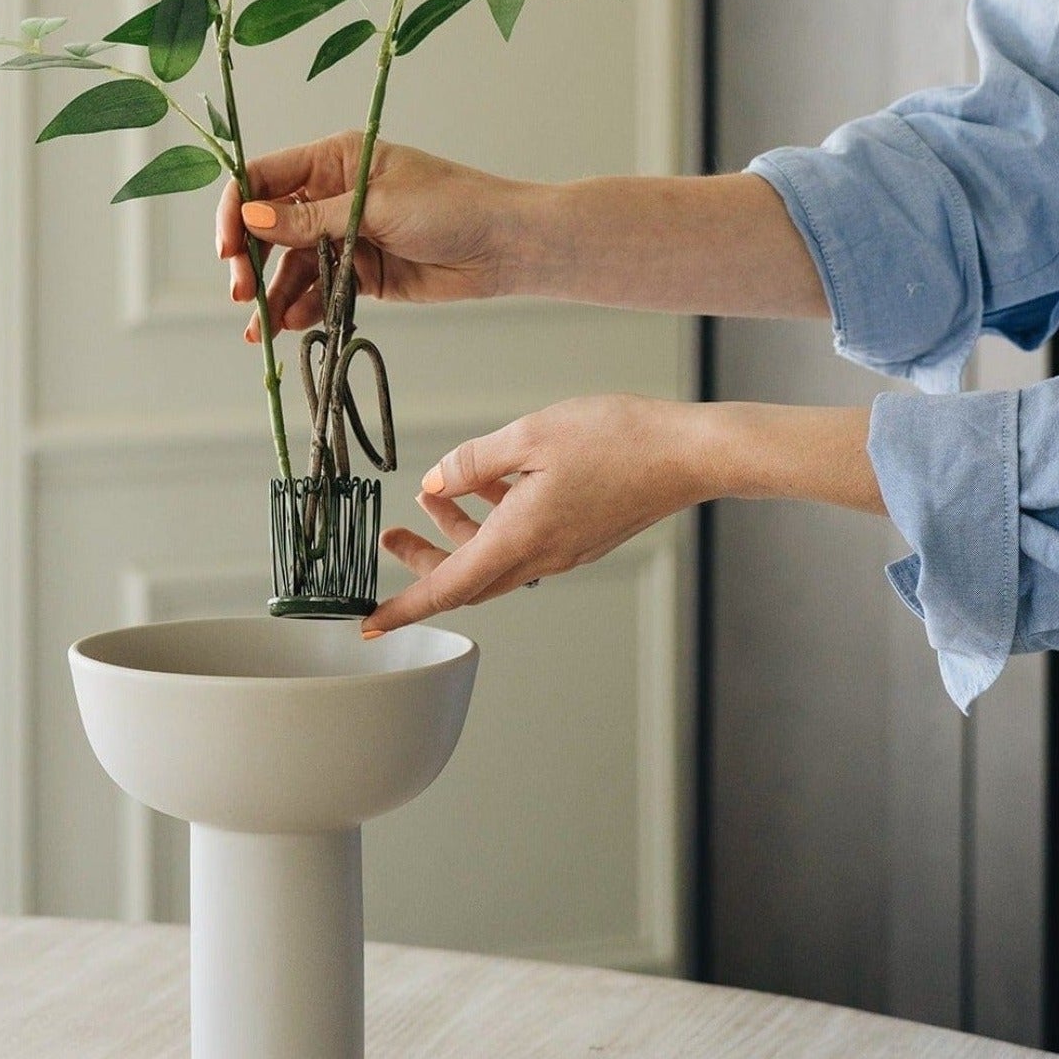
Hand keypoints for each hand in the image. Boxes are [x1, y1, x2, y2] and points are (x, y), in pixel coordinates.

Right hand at [215, 135, 536, 338]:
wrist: (505, 246)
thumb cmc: (451, 205)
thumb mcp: (374, 207)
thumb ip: (311, 219)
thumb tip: (252, 219)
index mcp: (334, 160)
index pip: (263, 178)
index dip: (237, 211)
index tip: (228, 250)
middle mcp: (330, 195)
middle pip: (268, 227)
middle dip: (250, 261)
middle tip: (242, 296)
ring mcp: (344, 236)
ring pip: (290, 265)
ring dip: (272, 295)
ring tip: (262, 330)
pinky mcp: (360, 273)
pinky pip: (317, 289)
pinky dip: (302, 309)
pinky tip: (292, 326)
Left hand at [363, 394, 705, 634]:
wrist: (688, 454)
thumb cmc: (618, 439)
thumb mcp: (531, 435)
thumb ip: (474, 462)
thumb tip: (435, 482)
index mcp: (522, 538)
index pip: (448, 587)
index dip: (405, 606)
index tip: (371, 623)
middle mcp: (542, 555)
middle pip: (467, 576)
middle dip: (423, 560)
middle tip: (390, 536)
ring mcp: (565, 549)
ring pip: (495, 555)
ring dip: (459, 532)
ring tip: (436, 493)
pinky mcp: (582, 536)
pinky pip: (524, 540)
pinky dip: (495, 519)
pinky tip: (492, 479)